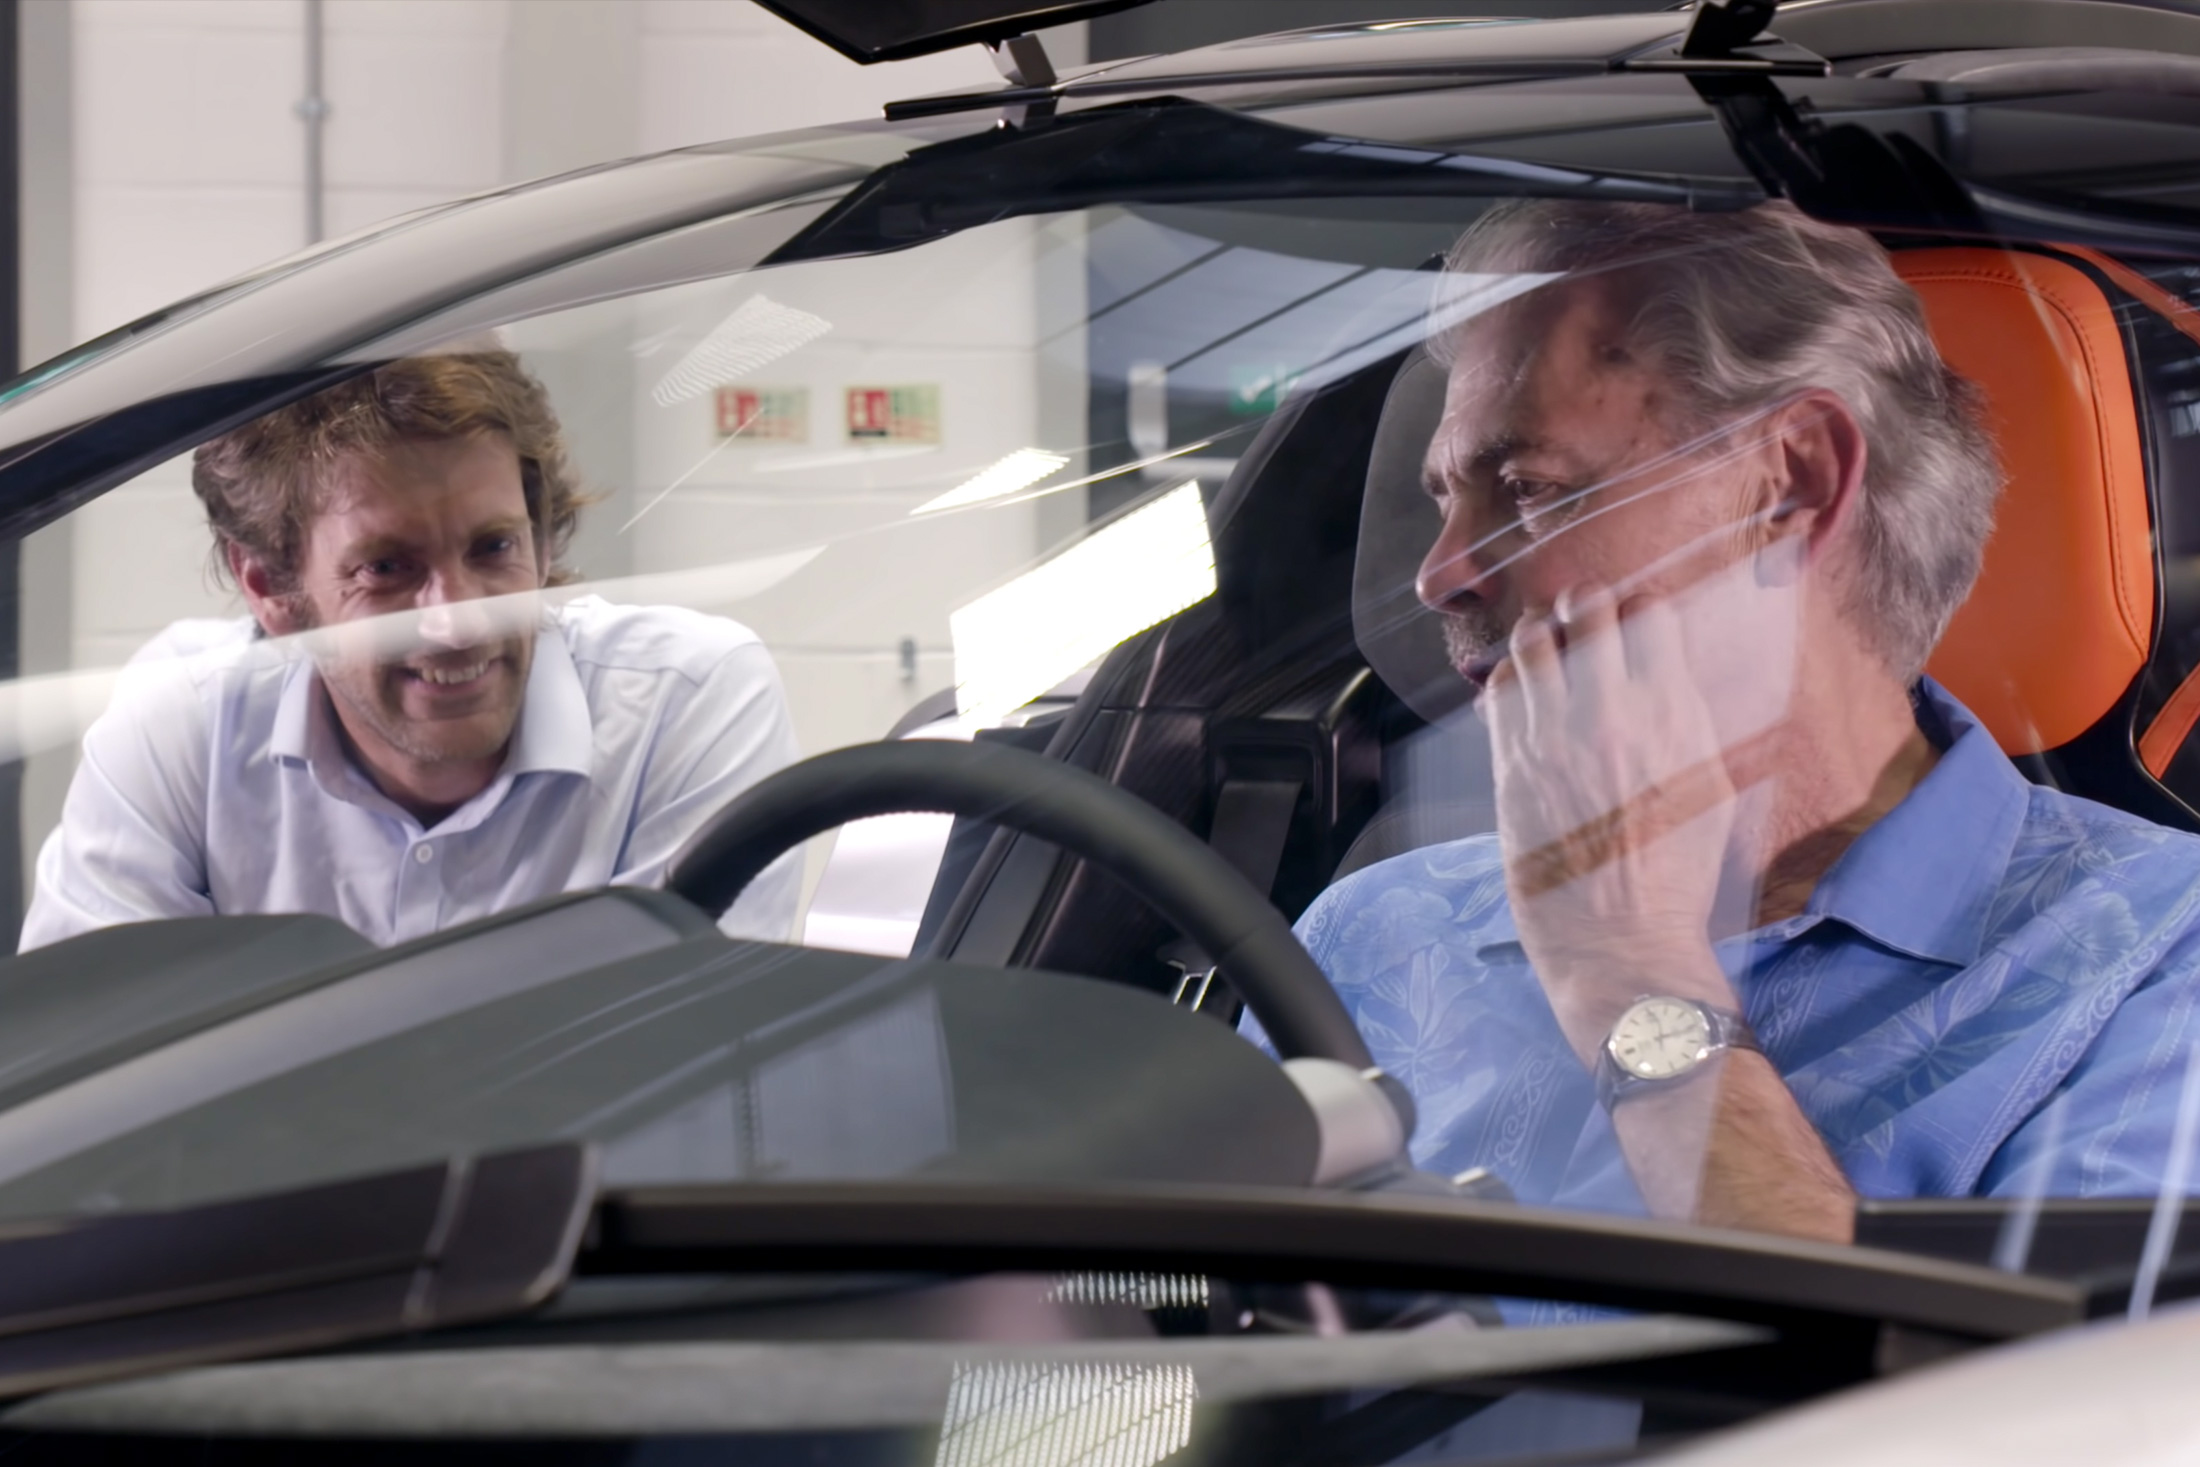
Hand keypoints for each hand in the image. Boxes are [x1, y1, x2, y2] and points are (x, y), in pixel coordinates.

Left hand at [1483, 580, 1752, 1056]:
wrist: (1622, 938)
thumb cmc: (1676, 873)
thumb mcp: (1713, 786)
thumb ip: (1688, 718)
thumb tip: (1670, 669)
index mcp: (1672, 713)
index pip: (1647, 610)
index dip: (1638, 606)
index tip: (1633, 620)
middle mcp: (1610, 713)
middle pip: (1585, 608)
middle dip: (1585, 605)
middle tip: (1584, 621)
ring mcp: (1553, 736)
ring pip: (1530, 639)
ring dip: (1541, 635)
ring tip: (1550, 652)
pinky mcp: (1511, 765)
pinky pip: (1498, 690)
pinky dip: (1510, 680)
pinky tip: (1525, 696)